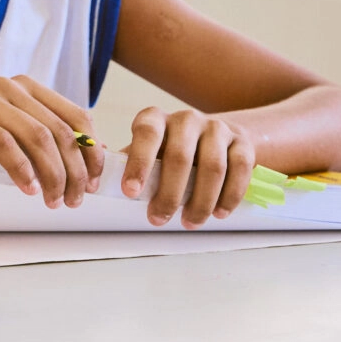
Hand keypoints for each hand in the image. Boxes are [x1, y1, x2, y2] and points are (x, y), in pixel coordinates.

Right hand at [0, 76, 103, 207]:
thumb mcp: (12, 139)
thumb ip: (44, 140)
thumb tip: (90, 161)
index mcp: (25, 88)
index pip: (75, 116)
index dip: (91, 151)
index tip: (96, 182)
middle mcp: (7, 87)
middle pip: (59, 130)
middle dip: (74, 170)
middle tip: (75, 199)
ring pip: (36, 136)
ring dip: (51, 174)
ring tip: (53, 200)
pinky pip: (3, 144)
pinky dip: (21, 170)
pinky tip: (28, 189)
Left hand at [121, 107, 258, 227]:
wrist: (216, 138)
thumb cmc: (170, 150)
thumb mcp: (147, 152)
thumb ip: (127, 164)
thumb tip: (98, 185)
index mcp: (156, 119)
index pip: (146, 135)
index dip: (138, 163)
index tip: (131, 193)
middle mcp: (186, 119)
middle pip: (180, 157)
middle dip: (168, 193)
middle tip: (158, 219)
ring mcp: (217, 128)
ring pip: (213, 166)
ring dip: (201, 200)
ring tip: (190, 222)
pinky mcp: (243, 142)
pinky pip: (240, 169)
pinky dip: (230, 195)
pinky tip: (219, 213)